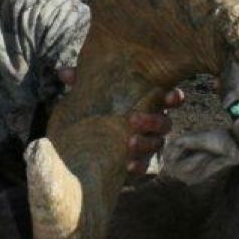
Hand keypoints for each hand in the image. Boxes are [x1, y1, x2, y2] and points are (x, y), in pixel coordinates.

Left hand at [57, 69, 184, 174]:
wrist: (88, 142)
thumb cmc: (99, 107)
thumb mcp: (92, 93)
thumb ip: (83, 81)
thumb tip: (63, 72)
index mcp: (149, 102)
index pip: (171, 98)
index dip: (174, 97)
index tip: (170, 96)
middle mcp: (154, 123)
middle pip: (165, 123)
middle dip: (153, 121)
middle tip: (134, 119)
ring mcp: (148, 144)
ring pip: (156, 145)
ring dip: (145, 144)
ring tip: (129, 142)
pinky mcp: (140, 162)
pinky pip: (145, 167)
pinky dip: (138, 166)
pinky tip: (127, 165)